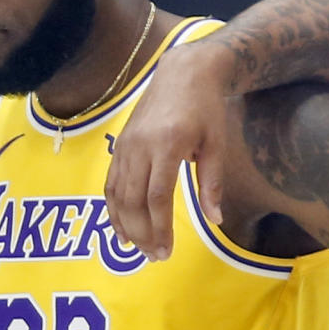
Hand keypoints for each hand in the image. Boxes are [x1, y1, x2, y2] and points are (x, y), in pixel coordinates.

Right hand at [105, 43, 229, 259]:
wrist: (183, 72)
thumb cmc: (206, 109)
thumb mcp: (217, 145)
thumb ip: (212, 184)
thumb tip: (215, 220)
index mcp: (168, 145)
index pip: (157, 197)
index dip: (159, 228)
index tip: (166, 251)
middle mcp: (141, 146)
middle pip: (134, 200)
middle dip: (142, 233)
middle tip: (154, 257)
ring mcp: (126, 145)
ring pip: (118, 194)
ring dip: (126, 225)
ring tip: (138, 249)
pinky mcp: (120, 145)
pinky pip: (111, 183)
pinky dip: (113, 208)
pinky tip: (120, 228)